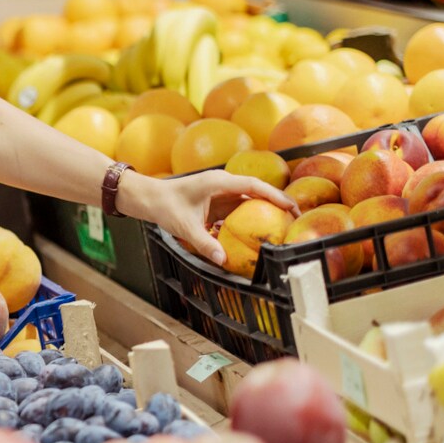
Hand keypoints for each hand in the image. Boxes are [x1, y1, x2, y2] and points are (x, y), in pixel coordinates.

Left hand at [121, 168, 296, 266]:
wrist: (148, 198)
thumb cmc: (164, 205)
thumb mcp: (184, 226)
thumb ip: (204, 243)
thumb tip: (222, 260)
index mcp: (219, 182)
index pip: (253, 186)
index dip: (275, 195)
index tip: (292, 207)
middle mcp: (223, 184)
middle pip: (257, 191)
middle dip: (277, 203)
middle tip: (296, 219)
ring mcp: (220, 192)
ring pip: (249, 200)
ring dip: (265, 211)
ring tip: (283, 226)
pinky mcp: (217, 202)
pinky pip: (239, 209)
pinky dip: (250, 218)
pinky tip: (259, 232)